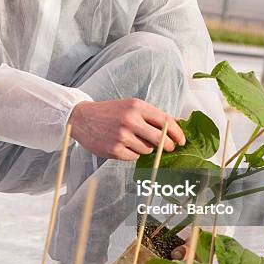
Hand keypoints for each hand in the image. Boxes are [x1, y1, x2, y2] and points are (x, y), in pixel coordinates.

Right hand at [68, 98, 184, 160]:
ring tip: (134, 141)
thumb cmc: (110, 112)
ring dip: (146, 149)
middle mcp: (130, 120)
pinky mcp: (115, 149)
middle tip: (169, 148)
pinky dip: (133, 154)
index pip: (166, 121)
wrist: (82, 118)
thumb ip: (152, 116)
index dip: (177, 133)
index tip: (182, 140)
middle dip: (168, 146)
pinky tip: (124, 146)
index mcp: (137, 107)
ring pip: (148, 150)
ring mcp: (122, 136)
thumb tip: (177, 125)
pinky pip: (134, 157)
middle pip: (161, 139)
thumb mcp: (131, 106)